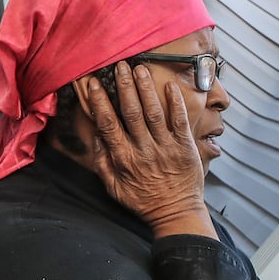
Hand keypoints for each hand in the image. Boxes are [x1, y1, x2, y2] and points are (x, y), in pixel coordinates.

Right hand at [77, 64, 211, 236]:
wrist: (176, 213)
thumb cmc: (144, 200)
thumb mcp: (114, 188)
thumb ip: (103, 162)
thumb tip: (96, 136)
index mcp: (124, 159)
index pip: (108, 124)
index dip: (100, 102)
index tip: (93, 83)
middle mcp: (144, 150)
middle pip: (131, 112)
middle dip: (124, 87)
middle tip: (119, 65)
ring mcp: (166, 147)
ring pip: (154, 112)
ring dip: (146, 89)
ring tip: (140, 69)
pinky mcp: (185, 147)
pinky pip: (180, 120)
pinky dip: (175, 102)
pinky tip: (169, 86)